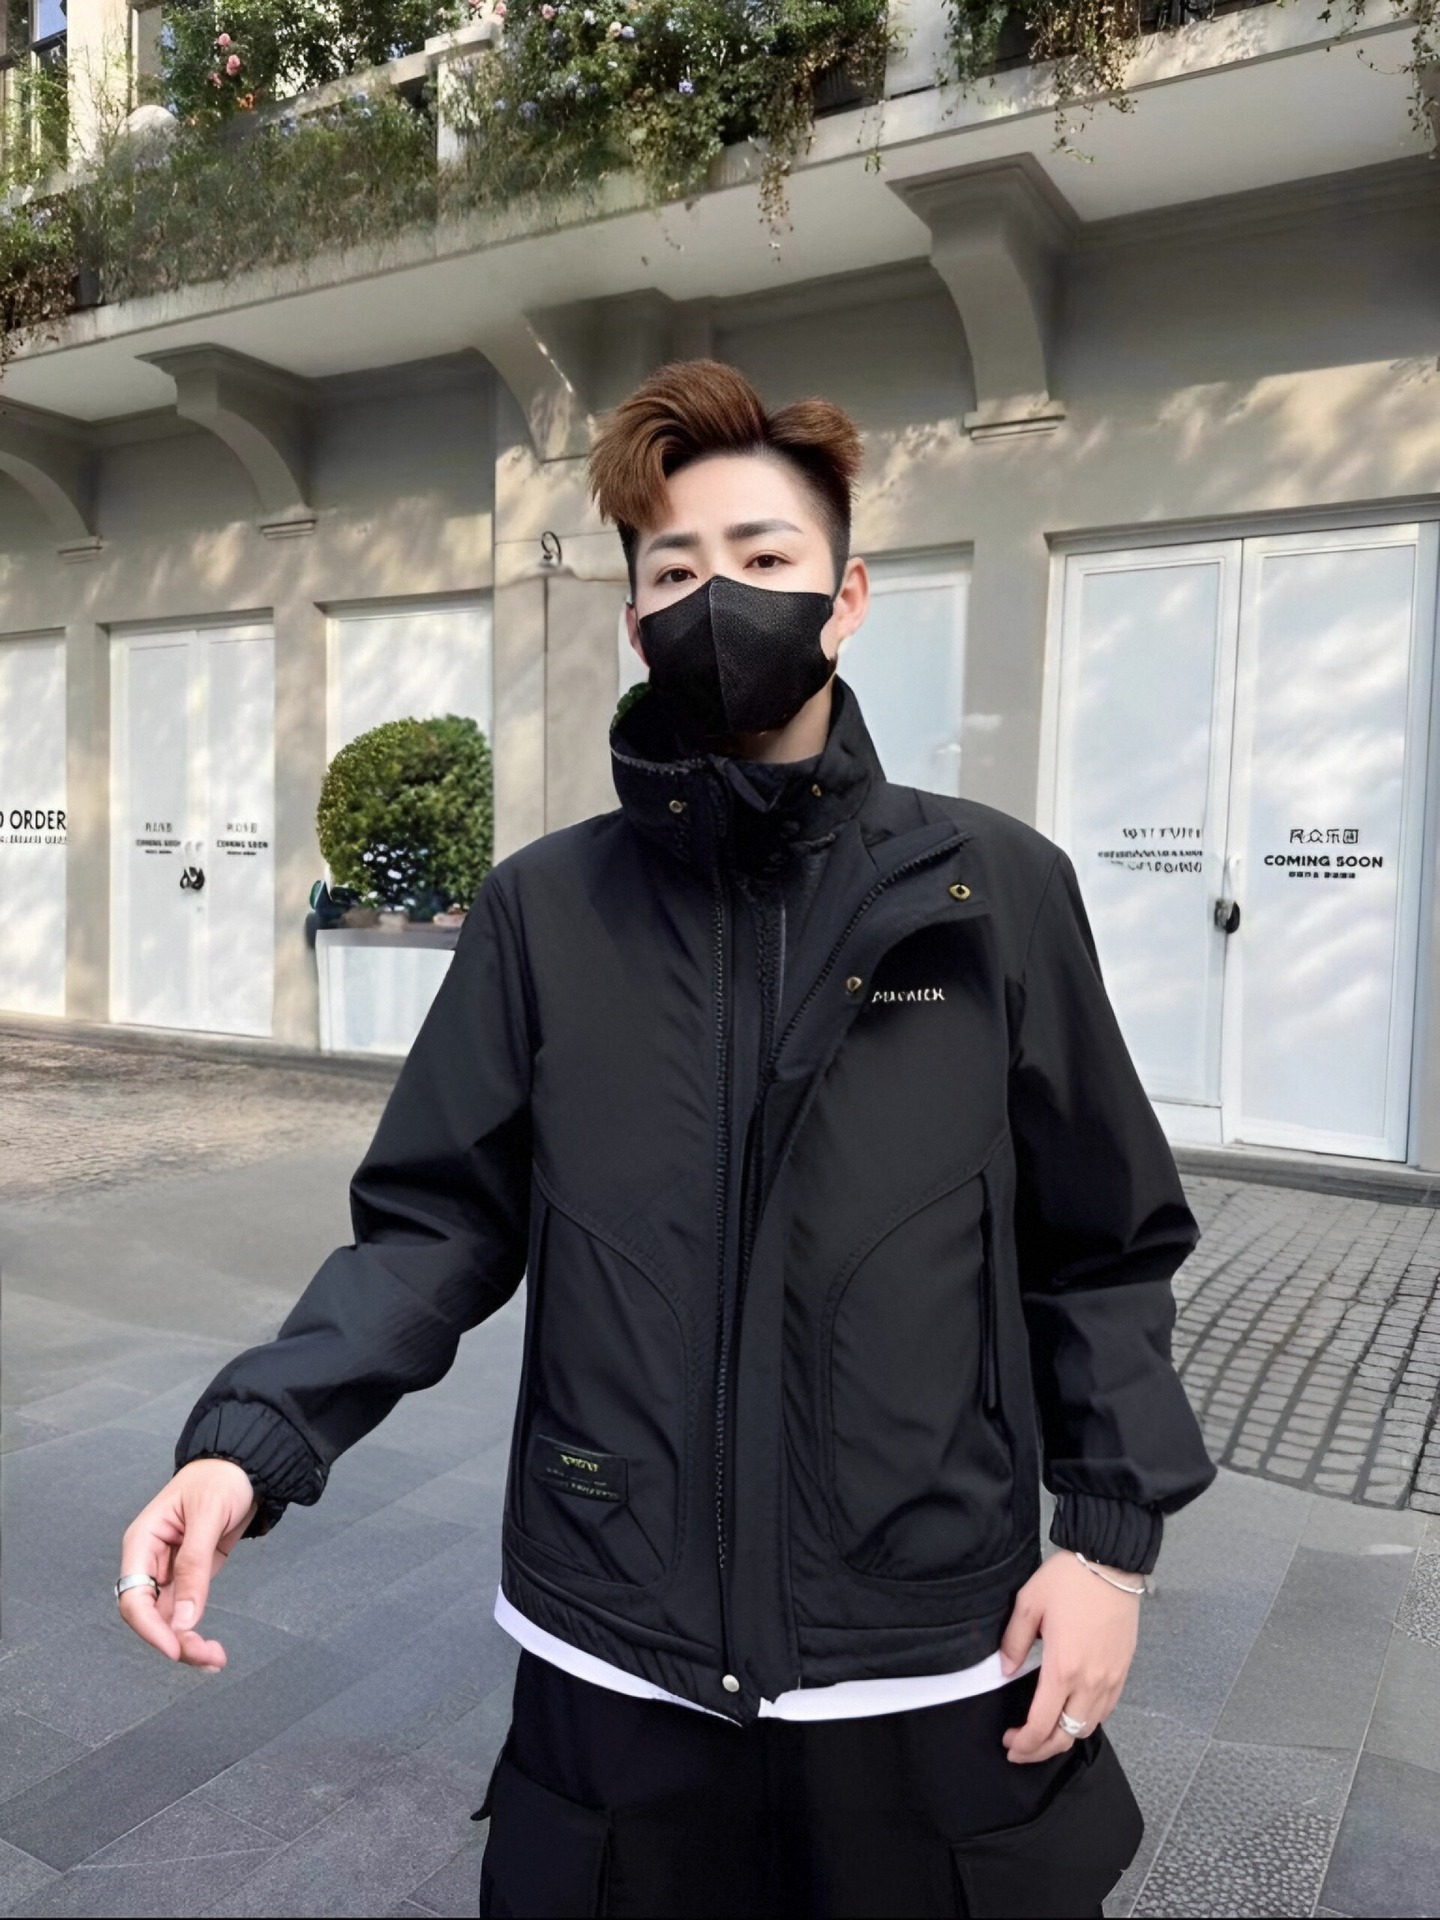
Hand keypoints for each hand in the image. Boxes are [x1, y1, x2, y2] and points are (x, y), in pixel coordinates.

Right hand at [117, 1459, 258, 1669]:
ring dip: (187, 1643)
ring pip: (168, 1620)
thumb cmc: (220, 1478)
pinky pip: (186, 1611)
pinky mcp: (192, 1576)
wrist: (246, 1465)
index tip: (175, 1648)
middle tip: (207, 1658)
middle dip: (174, 1641)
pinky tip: (210, 1648)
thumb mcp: (208, 1517)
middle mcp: (151, 1561)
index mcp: (142, 1542)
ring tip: (215, 1659)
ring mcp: (171, 1571)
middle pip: (150, 1615)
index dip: (150, 1628)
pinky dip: (195, 1631)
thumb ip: (195, 1566)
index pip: (134, 1596)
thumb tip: (184, 1620)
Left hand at [997, 1549, 1140, 1763]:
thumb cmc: (1070, 1580)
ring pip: (1088, 1727)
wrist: (1111, 1563)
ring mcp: (1111, 1679)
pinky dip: (1086, 1720)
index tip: (1010, 1743)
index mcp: (1063, 1668)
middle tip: (1022, 1748)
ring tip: (1044, 1732)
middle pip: (1066, 1736)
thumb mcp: (1029, 1603)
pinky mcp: (1123, 1671)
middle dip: (1041, 1750)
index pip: (1042, 1724)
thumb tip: (1005, 1669)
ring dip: (1064, 1737)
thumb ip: (1014, 1642)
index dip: (1024, 1743)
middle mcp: (1090, 1682)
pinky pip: (1106, 1710)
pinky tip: (1071, 1712)